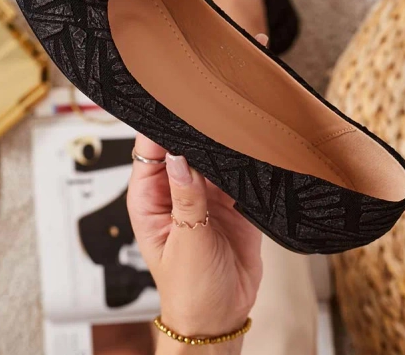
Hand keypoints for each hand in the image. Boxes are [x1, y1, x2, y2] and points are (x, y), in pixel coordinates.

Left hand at [127, 35, 266, 352]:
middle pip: (184, 143)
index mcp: (151, 195)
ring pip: (213, 152)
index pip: (151, 146)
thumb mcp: (186, 242)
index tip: (174, 92)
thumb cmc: (189, 290)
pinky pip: (237, 170)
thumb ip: (186, 198)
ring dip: (223, 134)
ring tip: (236, 105)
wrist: (222, 317)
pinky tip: (254, 136)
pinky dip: (245, 155)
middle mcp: (177, 188)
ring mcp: (205, 192)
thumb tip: (180, 154)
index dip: (161, 119)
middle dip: (197, 119)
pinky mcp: (232, 200)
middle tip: (213, 86)